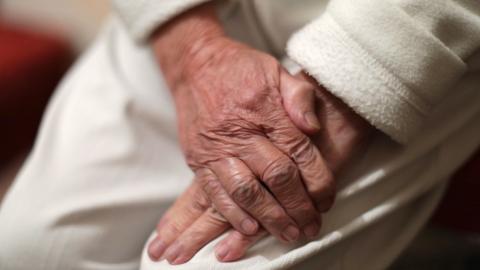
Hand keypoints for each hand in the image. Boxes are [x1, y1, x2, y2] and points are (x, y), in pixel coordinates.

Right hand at [148, 72, 372, 263]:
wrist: (195, 65)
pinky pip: (215, 193)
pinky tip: (250, 228)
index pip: (299, 152)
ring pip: (247, 191)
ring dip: (270, 217)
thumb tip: (314, 129)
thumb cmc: (240, 69)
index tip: (327, 200)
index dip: (318, 181)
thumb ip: (300, 97)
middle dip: (298, 207)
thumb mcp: (277, 71)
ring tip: (288, 234)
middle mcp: (240, 131)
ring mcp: (216, 148)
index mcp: (265, 109)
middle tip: (311, 227)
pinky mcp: (198, 159)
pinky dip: (233, 214)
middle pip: (276, 177)